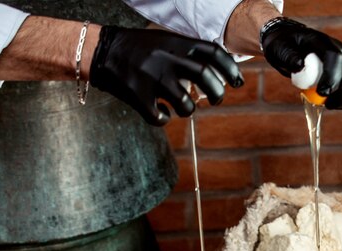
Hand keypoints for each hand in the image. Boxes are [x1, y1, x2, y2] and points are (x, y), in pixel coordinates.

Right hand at [90, 26, 243, 125]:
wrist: (103, 51)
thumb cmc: (140, 50)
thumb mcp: (166, 41)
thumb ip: (189, 54)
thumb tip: (217, 72)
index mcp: (177, 43)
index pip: (213, 53)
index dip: (230, 69)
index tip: (238, 82)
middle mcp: (168, 58)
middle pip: (206, 78)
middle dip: (217, 94)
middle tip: (216, 100)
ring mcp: (153, 78)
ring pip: (186, 105)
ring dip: (189, 110)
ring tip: (183, 107)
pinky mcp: (138, 96)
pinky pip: (160, 117)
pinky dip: (164, 119)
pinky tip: (162, 113)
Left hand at [261, 18, 341, 109]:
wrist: (289, 44)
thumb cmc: (283, 46)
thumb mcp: (280, 49)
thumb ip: (289, 56)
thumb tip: (299, 65)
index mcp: (321, 41)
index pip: (335, 56)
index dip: (332, 76)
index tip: (321, 93)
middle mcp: (338, 48)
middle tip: (328, 104)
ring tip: (330, 106)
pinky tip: (334, 105)